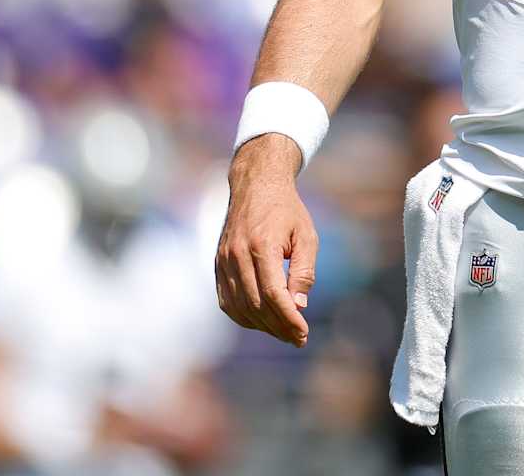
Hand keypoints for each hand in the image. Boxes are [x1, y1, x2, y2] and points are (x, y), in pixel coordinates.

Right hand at [215, 134, 316, 346]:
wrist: (255, 186)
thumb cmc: (287, 211)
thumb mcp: (306, 235)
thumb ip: (303, 270)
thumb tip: (299, 306)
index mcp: (260, 245)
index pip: (273, 294)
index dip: (288, 319)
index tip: (304, 333)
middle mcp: (236, 255)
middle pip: (256, 305)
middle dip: (279, 327)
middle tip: (299, 338)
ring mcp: (223, 261)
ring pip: (240, 307)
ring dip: (263, 326)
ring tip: (285, 332)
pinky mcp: (217, 265)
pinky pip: (227, 302)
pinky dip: (245, 317)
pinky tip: (263, 321)